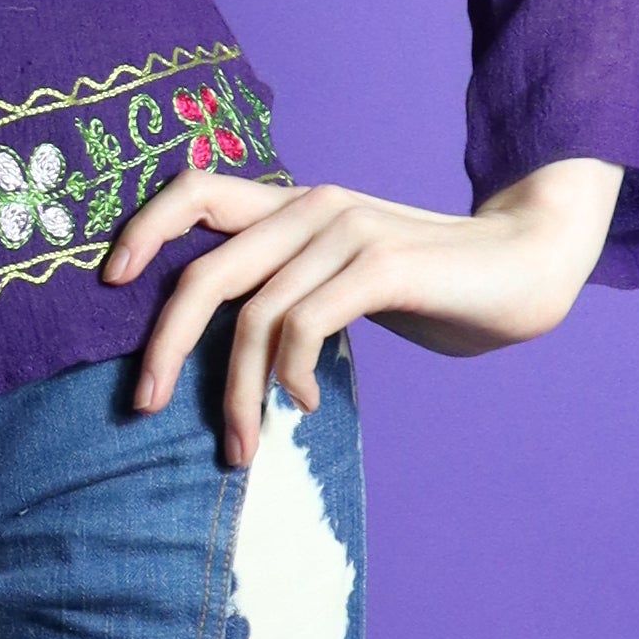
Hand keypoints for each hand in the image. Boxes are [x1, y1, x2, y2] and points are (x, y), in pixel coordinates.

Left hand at [100, 156, 623, 467]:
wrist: (529, 265)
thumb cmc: (433, 284)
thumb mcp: (347, 280)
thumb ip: (292, 292)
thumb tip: (230, 350)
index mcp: (293, 204)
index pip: (196, 190)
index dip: (144, 227)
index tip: (109, 282)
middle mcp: (310, 205)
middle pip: (205, 272)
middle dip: (164, 344)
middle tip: (143, 405)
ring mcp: (344, 230)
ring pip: (253, 315)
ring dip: (238, 393)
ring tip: (242, 448)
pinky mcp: (380, 262)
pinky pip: (303, 324)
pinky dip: (290, 375)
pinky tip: (303, 407)